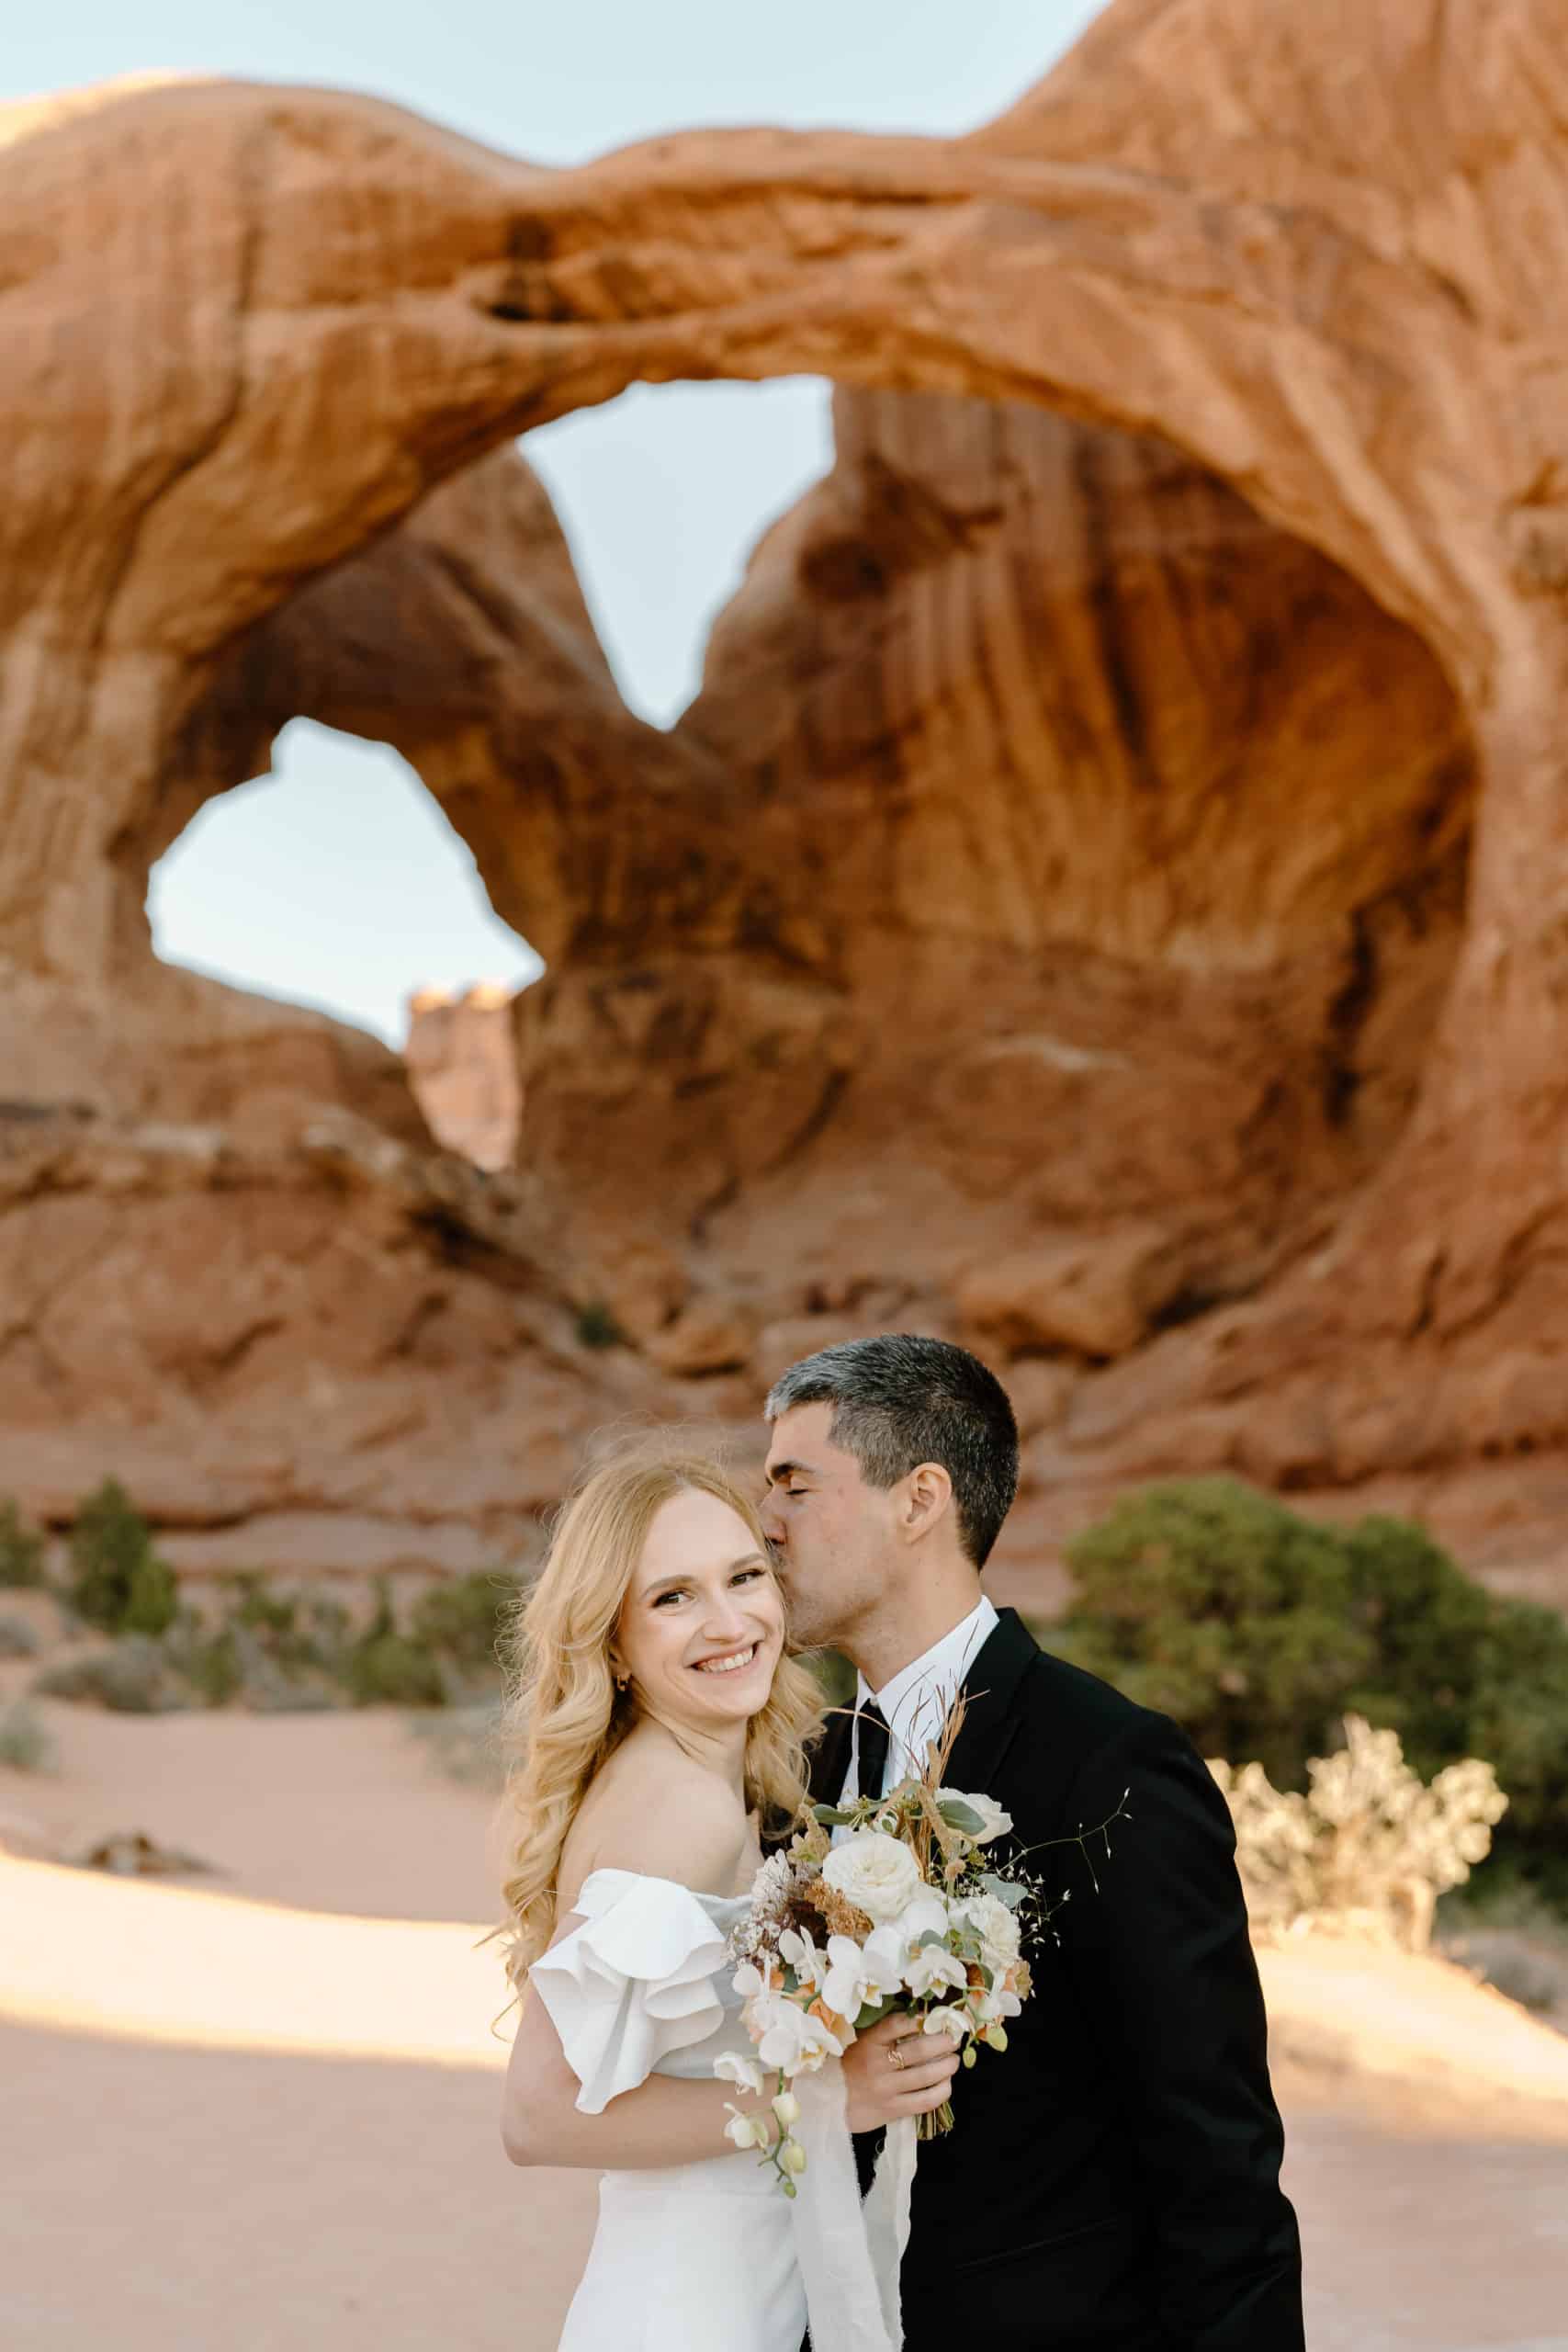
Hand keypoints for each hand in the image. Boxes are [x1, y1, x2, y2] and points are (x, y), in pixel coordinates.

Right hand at [842, 2011, 959, 2132]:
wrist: (827, 2103)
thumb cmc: (847, 2067)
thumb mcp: (858, 2043)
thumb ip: (882, 2033)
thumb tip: (917, 2019)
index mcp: (868, 2042)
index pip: (897, 2024)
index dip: (919, 2018)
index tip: (933, 2016)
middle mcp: (878, 2064)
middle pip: (920, 2049)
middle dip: (944, 2041)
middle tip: (954, 2038)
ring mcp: (886, 2088)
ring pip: (927, 2075)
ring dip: (948, 2065)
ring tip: (954, 2060)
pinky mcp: (893, 2110)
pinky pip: (925, 2101)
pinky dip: (942, 2091)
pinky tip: (947, 2084)